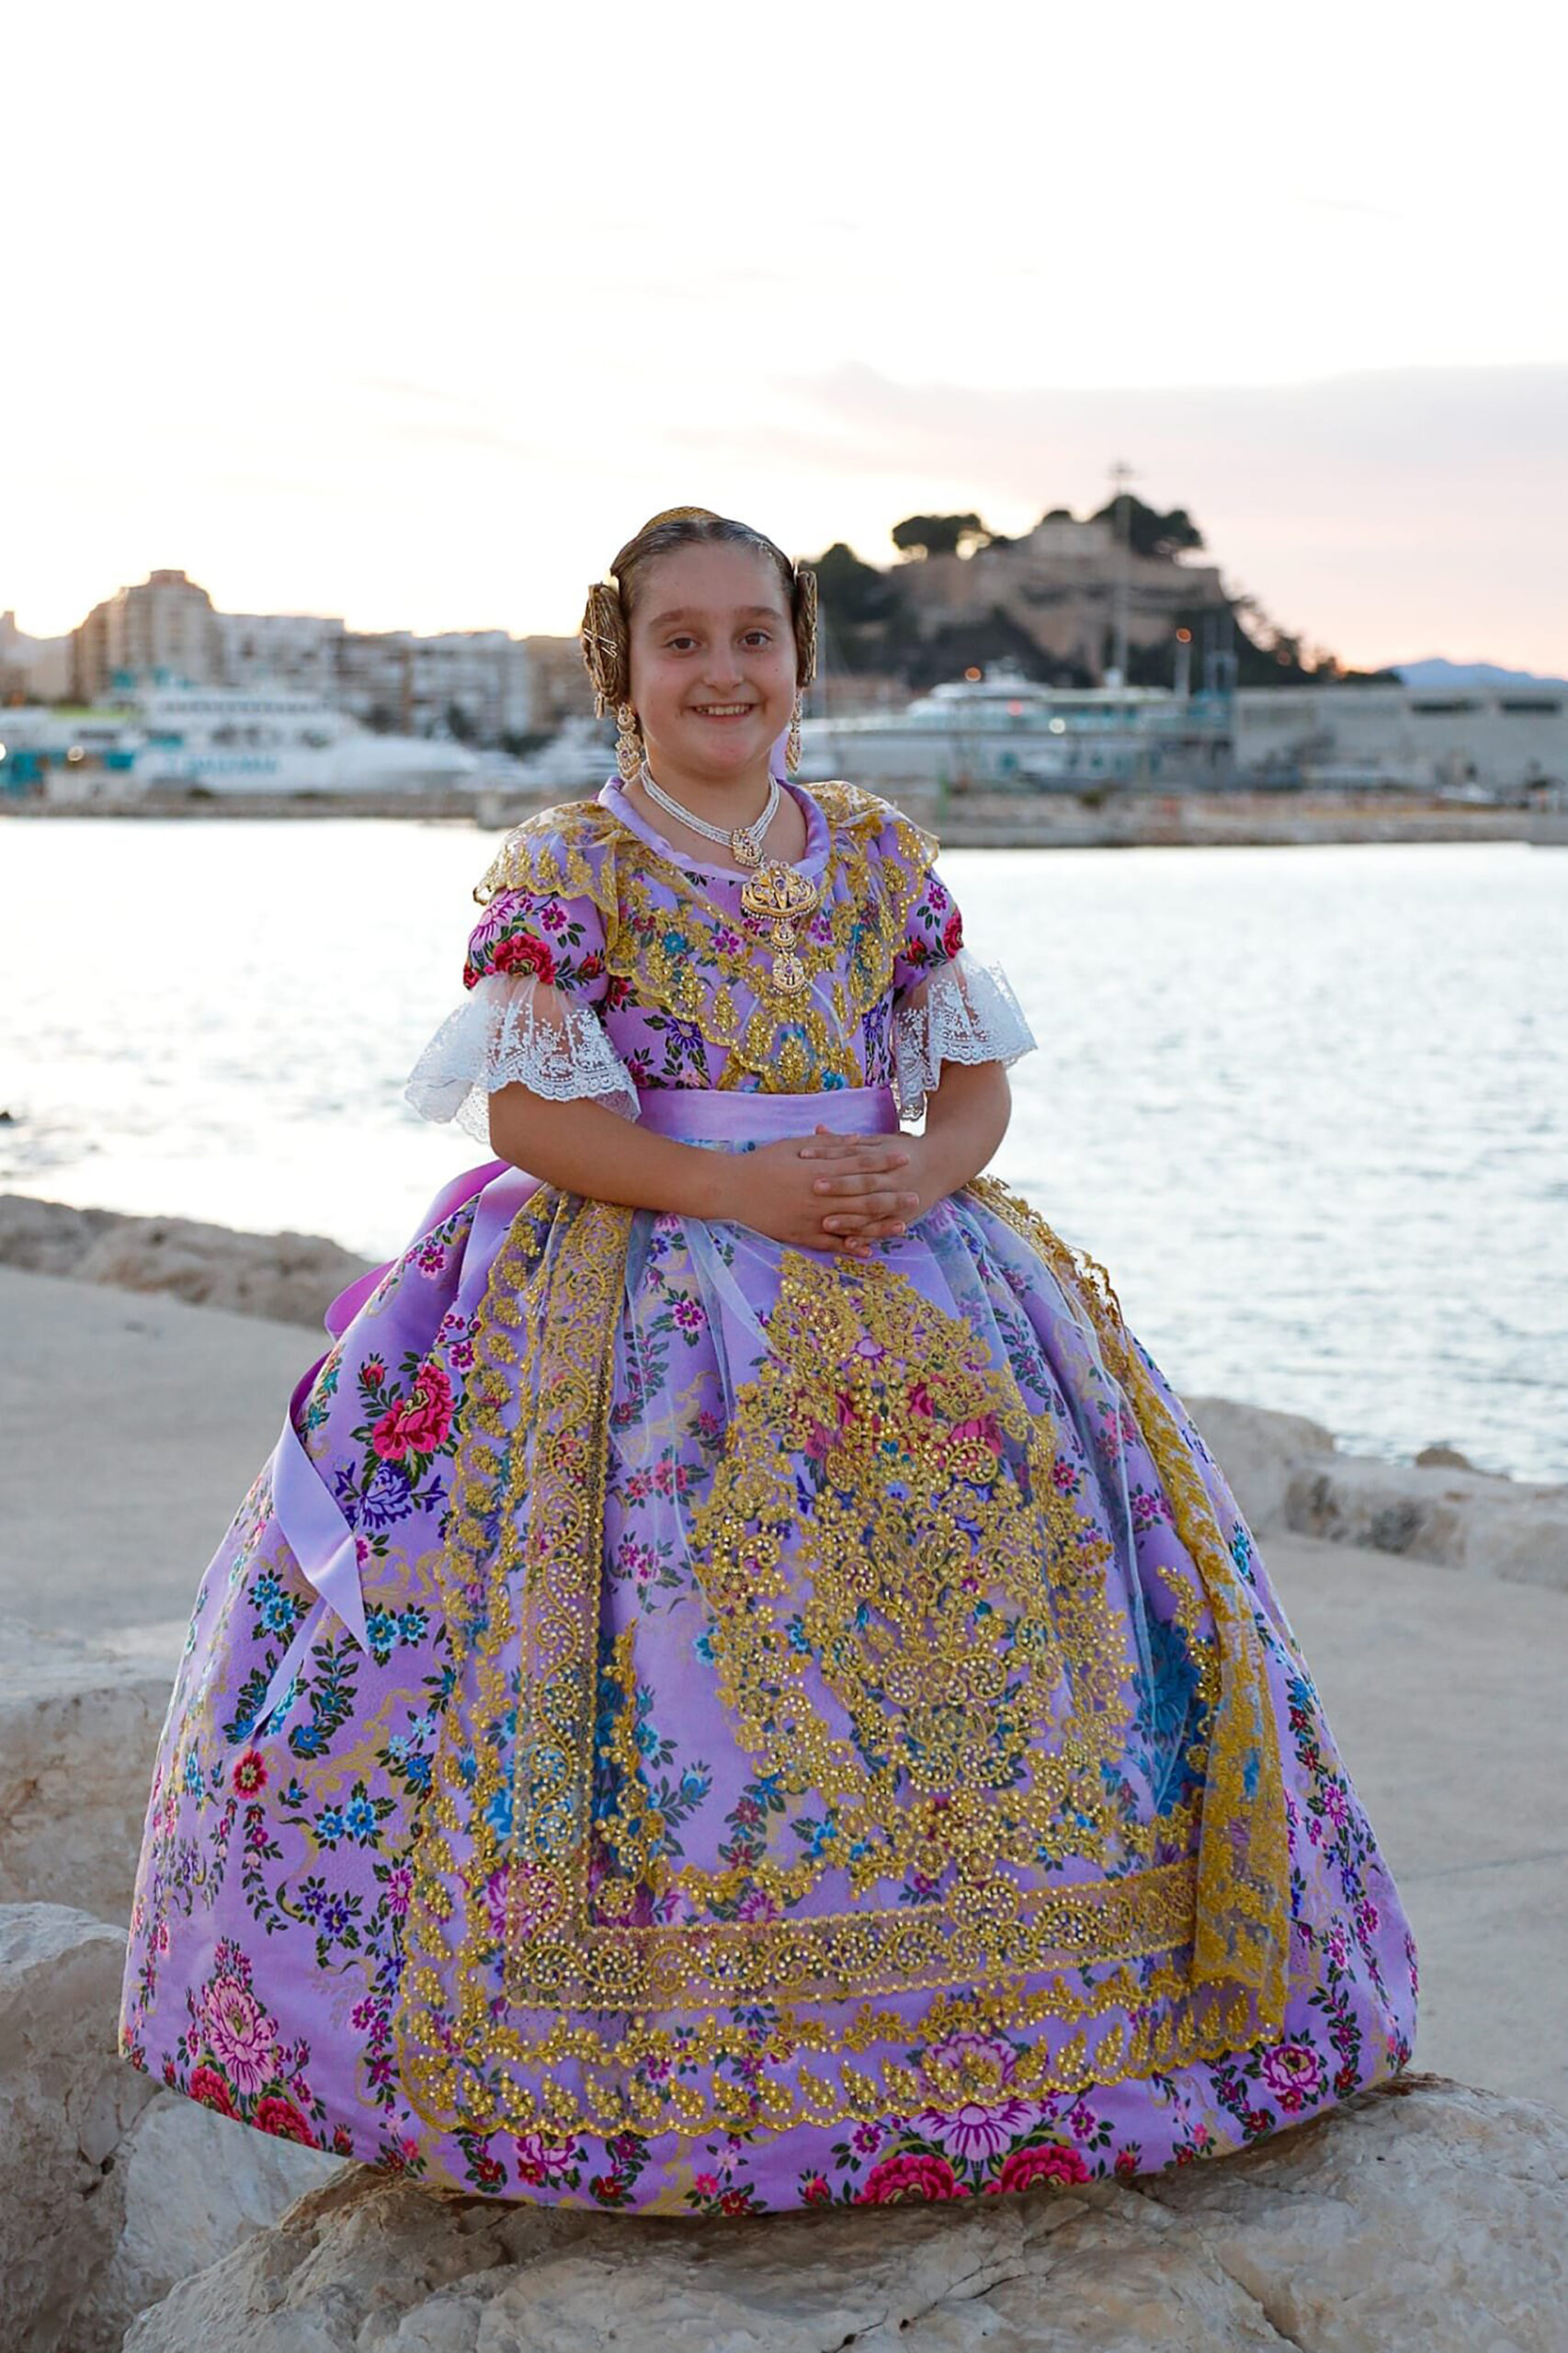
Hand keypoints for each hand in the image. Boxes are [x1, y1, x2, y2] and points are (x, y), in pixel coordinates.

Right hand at [720, 1131, 917, 1257]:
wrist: (732, 1189)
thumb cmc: (762, 1162)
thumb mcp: (794, 1144)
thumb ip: (828, 1145)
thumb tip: (856, 1140)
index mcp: (819, 1168)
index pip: (859, 1164)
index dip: (884, 1161)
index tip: (906, 1158)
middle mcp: (820, 1194)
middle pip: (863, 1196)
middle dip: (891, 1196)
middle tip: (916, 1196)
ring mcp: (811, 1217)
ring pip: (852, 1223)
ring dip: (879, 1226)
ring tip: (903, 1226)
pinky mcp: (800, 1235)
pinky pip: (830, 1244)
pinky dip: (850, 1248)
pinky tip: (868, 1251)